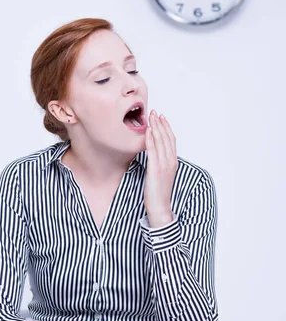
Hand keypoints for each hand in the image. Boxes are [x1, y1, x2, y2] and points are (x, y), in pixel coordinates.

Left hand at [144, 110, 177, 225]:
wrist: (160, 207)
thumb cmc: (158, 193)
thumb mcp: (161, 174)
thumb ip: (159, 162)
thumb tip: (153, 153)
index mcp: (173, 162)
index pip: (171, 140)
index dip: (166, 127)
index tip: (161, 117)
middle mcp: (170, 161)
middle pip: (167, 138)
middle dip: (160, 123)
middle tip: (155, 112)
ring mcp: (164, 165)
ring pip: (161, 142)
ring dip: (156, 127)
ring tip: (151, 117)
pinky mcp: (155, 169)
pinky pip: (153, 151)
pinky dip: (150, 139)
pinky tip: (147, 131)